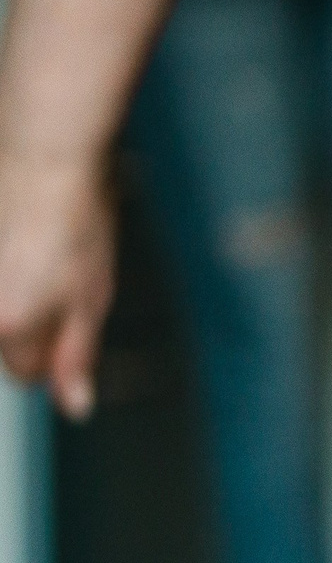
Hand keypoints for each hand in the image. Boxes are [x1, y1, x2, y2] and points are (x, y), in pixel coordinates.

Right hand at [0, 148, 116, 419]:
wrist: (45, 154)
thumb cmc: (76, 221)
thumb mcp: (91, 297)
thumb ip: (75, 355)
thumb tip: (74, 407)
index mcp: (9, 323)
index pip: (23, 372)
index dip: (50, 355)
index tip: (66, 323)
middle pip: (4, 340)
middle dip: (26, 325)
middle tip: (56, 278)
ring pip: (3, 308)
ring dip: (14, 294)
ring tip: (40, 257)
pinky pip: (1, 279)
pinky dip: (11, 273)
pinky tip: (22, 245)